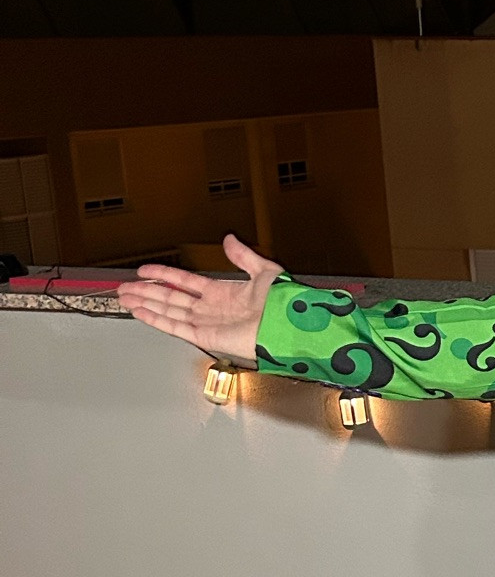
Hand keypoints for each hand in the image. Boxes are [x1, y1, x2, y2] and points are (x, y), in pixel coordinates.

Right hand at [117, 233, 281, 363]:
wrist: (288, 326)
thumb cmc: (283, 304)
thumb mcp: (263, 270)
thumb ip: (243, 255)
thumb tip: (230, 238)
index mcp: (224, 293)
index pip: (185, 281)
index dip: (164, 274)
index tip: (146, 270)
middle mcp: (212, 309)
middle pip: (170, 297)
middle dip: (147, 291)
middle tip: (125, 286)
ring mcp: (207, 323)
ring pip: (167, 311)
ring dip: (145, 303)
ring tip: (125, 296)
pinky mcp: (205, 337)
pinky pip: (175, 326)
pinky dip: (155, 319)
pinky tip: (139, 311)